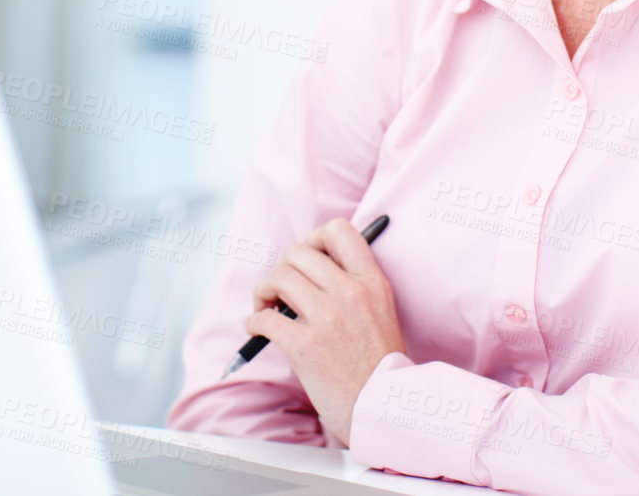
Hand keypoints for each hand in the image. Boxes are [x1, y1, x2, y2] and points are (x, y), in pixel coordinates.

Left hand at [245, 217, 404, 446]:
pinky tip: (258, 329)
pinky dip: (254, 321)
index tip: (307, 260)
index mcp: (372, 282)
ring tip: (267, 307)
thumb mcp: (382, 311)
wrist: (384, 409)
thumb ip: (355, 285)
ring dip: (264, 291)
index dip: (314, 238)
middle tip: (281, 290)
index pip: (338, 229)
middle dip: (282, 268)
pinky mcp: (305, 346)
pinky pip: (265, 318)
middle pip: (297, 252)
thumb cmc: (378, 365)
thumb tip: (310, 267)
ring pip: (278, 278)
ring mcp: (328, 318)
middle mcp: (351, 293)